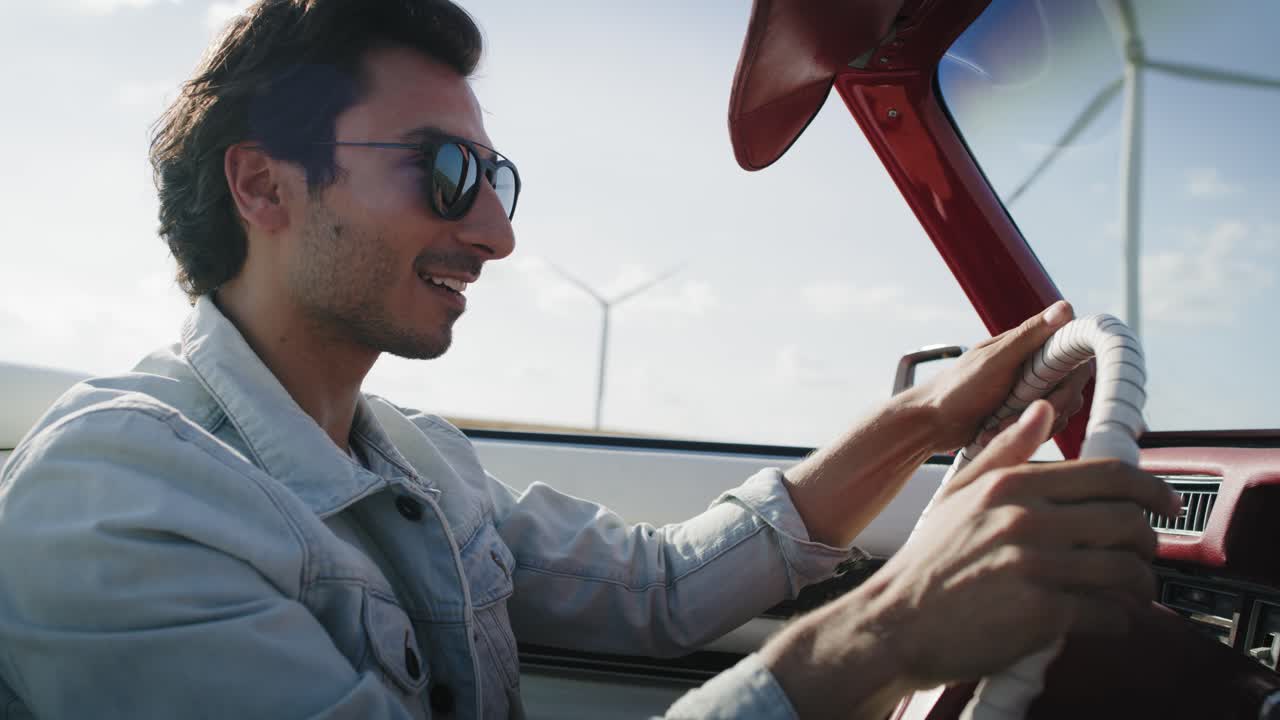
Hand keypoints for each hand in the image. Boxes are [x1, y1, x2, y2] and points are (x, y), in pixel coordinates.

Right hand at [761, 401, 1180, 717]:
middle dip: (1149, 542)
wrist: (896, 621)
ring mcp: (1034, 565)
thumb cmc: (929, 562)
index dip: (1151, 489)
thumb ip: (1006, 451)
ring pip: (1125, 570)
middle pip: (1126, 521)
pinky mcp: (1041, 612)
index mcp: (1012, 485)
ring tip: (1132, 593)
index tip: (1165, 504)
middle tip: (1146, 555)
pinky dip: (1119, 621)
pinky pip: (1108, 613)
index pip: (1108, 475)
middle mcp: (1026, 519)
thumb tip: (1043, 411)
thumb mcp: (960, 493)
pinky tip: (1108, 620)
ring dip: (1140, 586)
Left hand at [908, 300, 1091, 453]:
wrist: (930, 423)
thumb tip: (1065, 308)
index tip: (1057, 393)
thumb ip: (1029, 336)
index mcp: (1029, 345)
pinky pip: (1042, 426)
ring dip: (1033, 422)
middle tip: (1022, 415)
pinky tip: (997, 433)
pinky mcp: (1022, 415)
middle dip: (1051, 407)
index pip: (1074, 353)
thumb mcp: (994, 360)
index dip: (1074, 374)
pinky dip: (1024, 432)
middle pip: (1071, 386)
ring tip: (1000, 426)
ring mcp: (1029, 392)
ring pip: (1058, 409)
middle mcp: (1033, 366)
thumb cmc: (957, 387)